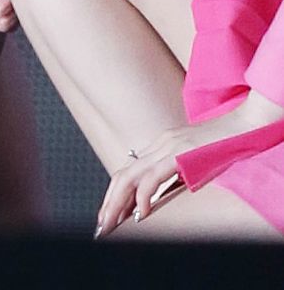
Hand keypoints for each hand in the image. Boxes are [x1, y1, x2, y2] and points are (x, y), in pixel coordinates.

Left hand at [98, 91, 283, 235]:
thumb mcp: (194, 159)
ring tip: (111, 222)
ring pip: (130, 176)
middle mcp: (158, 144)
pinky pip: (153, 177)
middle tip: (103, 224)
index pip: (128, 171)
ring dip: (117, 202)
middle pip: (122, 174)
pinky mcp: (179, 154)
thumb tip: (161, 192)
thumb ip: (176, 171)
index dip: (116, 193)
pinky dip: (143, 196)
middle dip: (109, 201)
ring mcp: (167, 148)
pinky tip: (141, 213)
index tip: (111, 213)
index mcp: (160, 145)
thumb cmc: (225, 144)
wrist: (244, 124)